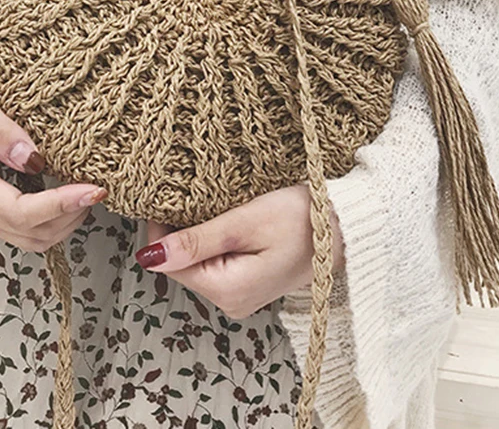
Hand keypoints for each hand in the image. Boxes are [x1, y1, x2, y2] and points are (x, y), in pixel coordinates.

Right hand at [0, 60, 106, 251]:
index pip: (17, 211)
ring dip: (65, 222)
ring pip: (31, 239)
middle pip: (28, 232)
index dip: (58, 206)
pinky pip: (28, 230)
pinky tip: (71, 195)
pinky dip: (56, 219)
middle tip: (98, 187)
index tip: (92, 188)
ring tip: (88, 192)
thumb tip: (30, 159)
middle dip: (68, 215)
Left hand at [134, 184, 344, 318]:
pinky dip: (215, 241)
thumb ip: (197, 240)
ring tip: (213, 206)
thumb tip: (150, 256)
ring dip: (198, 235)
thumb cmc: (303, 220)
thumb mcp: (245, 223)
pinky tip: (227, 221)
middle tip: (193, 196)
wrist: (348, 227)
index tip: (168, 197)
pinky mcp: (251, 284)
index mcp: (228, 291)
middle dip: (181, 231)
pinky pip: (217, 263)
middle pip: (183, 265)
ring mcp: (242, 296)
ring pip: (198, 262)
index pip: (169, 263)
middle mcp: (232, 303)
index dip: (161, 229)